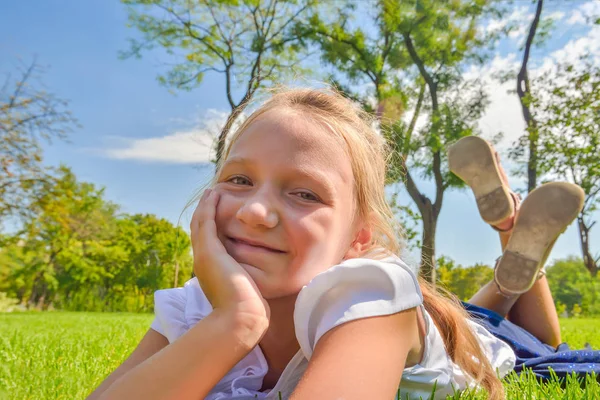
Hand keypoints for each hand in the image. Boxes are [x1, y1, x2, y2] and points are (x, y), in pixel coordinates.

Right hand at [191, 188, 269, 328]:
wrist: (239, 319)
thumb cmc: (248, 311)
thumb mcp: (247, 292)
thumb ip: (248, 282)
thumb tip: (257, 282)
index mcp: (210, 271)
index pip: (208, 243)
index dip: (211, 227)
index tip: (217, 214)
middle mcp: (202, 262)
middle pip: (200, 230)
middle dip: (205, 212)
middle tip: (210, 196)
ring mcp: (203, 256)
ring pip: (201, 223)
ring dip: (206, 206)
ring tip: (211, 191)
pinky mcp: (208, 251)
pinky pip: (206, 222)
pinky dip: (208, 207)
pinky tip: (214, 194)